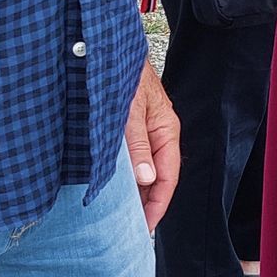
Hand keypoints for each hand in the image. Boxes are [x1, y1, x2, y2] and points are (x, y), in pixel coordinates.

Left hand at [125, 61, 179, 229]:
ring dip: (134, 192)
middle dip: (146, 204)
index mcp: (166, 131)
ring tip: (120, 215)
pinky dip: (124, 176)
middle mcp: (158, 133)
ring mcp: (145, 131)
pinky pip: (131, 158)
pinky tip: (112, 187)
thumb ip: (137, 145)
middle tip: (129, 229)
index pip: (168, 177)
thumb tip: (146, 180)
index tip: (144, 227)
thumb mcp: (129, 111)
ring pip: (143, 169)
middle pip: (157, 177)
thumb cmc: (122, 72)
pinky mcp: (129, 127)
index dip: (157, 205)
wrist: (109, 46)